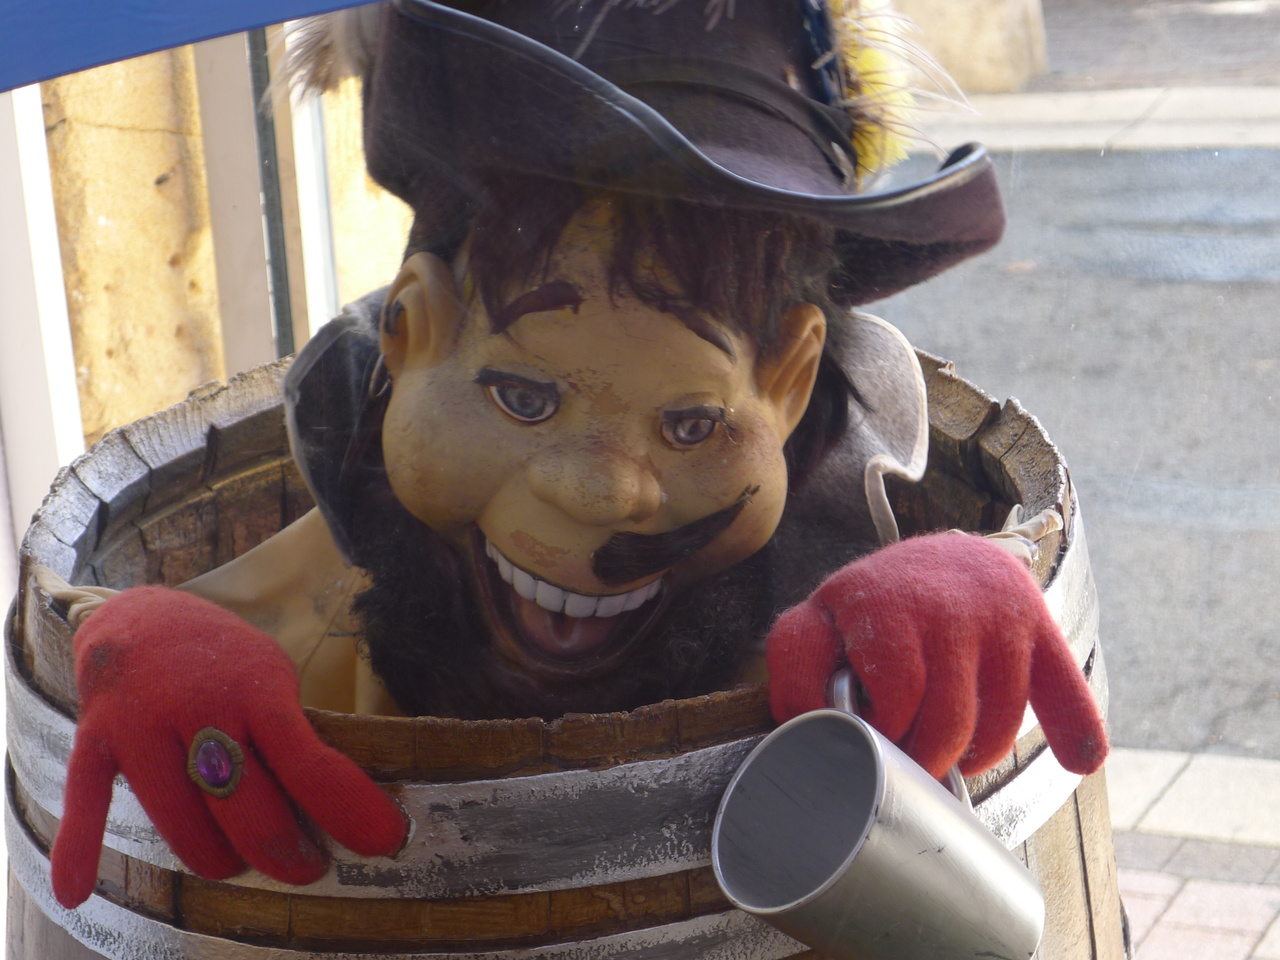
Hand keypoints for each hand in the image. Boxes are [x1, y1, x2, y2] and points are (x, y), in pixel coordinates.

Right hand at [51, 586, 406, 908]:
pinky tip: (78, 891)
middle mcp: (200, 707)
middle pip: (247, 807)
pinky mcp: (95, 740)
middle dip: (285, 852)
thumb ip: (291, 736)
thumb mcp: (271, 678)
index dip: (349, 810)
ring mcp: (142, 725)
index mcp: (256, 689)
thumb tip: (335, 805)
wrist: (141, 616)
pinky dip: (79, 846)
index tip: (384, 842)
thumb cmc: (224, 660)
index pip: (310, 763)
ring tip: (237, 862)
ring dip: (217, 858)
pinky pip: (85, 799)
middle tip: (307, 867)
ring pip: (182, 822)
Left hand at [766, 533, 1106, 778]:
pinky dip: (1077, 726)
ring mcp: (995, 613)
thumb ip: (795, 669)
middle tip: (914, 761)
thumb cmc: (868, 608)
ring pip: (998, 720)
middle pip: (949, 718)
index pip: (896, 695)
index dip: (886, 735)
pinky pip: (1063, 684)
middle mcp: (942, 602)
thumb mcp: (815, 624)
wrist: (939, 555)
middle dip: (929, 756)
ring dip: (975, 756)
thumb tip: (804, 725)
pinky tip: (1080, 760)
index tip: (874, 742)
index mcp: (881, 602)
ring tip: (951, 752)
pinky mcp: (1037, 624)